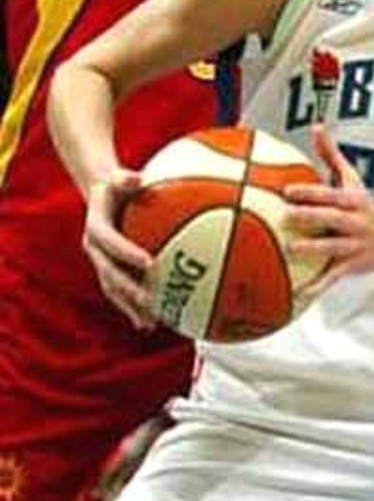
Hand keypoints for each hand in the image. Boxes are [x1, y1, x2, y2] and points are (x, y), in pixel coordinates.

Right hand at [83, 168, 155, 329]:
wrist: (102, 197)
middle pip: (109, 273)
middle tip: (149, 300)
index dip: (127, 253)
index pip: (110, 242)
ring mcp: (101, 263)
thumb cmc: (116, 185)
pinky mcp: (109, 270)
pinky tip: (152, 322)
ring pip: (114, 289)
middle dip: (128, 289)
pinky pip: (121, 291)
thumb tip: (137, 177)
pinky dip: (133, 307)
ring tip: (149, 322)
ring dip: (130, 306)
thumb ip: (125, 178)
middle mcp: (94, 250)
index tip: (148, 262)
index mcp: (96, 227)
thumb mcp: (118, 178)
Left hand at [284, 125, 373, 296]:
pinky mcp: (352, 267)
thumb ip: (332, 155)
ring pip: (333, 248)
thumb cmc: (365, 207)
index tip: (287, 190)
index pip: (331, 195)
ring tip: (290, 249)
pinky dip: (318, 286)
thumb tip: (317, 127)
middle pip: (332, 218)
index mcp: (353, 201)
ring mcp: (355, 246)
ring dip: (313, 249)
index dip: (311, 192)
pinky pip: (334, 278)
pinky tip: (299, 293)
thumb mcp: (353, 180)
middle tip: (285, 215)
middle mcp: (355, 223)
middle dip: (310, 217)